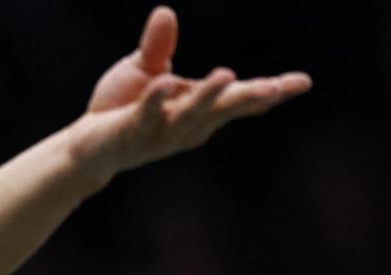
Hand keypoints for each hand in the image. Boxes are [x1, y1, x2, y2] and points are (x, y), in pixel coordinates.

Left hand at [66, 6, 311, 177]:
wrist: (87, 146)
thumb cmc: (123, 108)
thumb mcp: (144, 70)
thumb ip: (158, 46)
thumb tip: (166, 12)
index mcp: (199, 110)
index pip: (239, 100)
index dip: (271, 91)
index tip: (302, 82)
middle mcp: (187, 126)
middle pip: (224, 110)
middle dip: (251, 98)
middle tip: (279, 88)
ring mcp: (160, 133)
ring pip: (189, 114)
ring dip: (207, 97)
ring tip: (227, 75)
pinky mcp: (130, 134)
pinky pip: (145, 116)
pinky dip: (156, 101)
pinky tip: (164, 84)